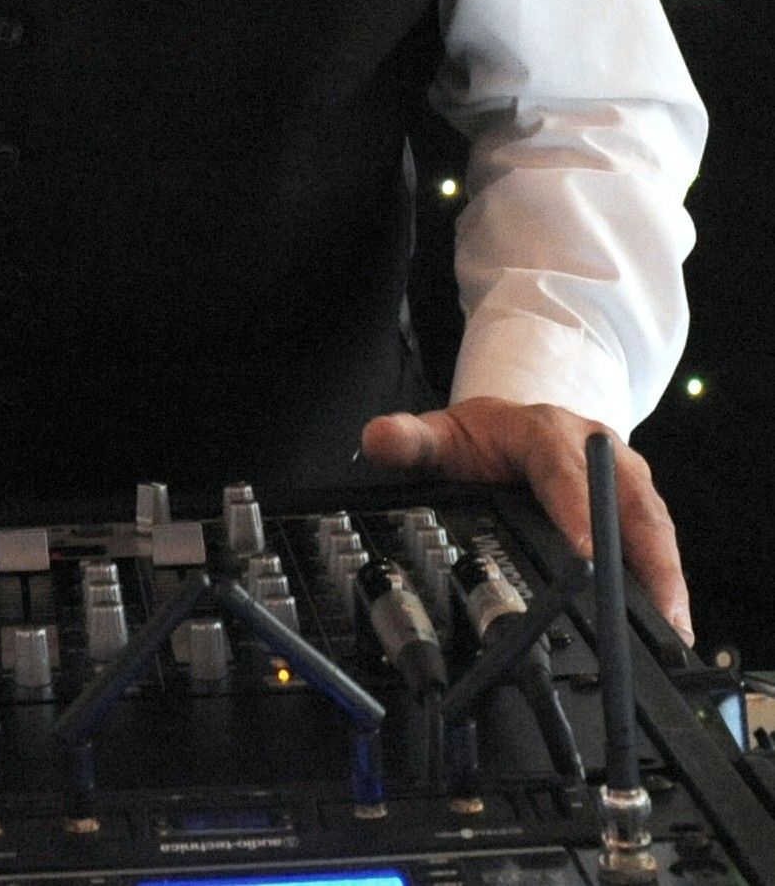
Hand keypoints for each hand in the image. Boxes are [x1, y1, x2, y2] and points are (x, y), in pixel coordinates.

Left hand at [360, 395, 690, 644]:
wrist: (511, 425)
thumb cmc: (482, 439)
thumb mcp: (443, 434)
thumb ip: (411, 441)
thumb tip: (380, 439)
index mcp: (544, 430)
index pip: (562, 469)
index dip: (576, 510)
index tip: (584, 554)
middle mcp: (594, 448)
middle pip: (627, 498)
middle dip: (643, 554)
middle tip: (655, 610)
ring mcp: (623, 476)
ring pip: (652, 522)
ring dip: (666, 575)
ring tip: (675, 630)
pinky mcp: (638, 504)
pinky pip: (658, 542)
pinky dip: (668, 582)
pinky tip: (674, 627)